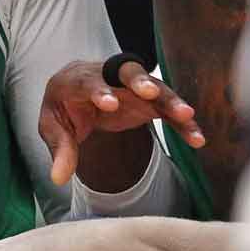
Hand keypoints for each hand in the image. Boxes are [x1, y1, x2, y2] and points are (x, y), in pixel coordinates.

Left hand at [38, 59, 203, 186]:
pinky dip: (181, 122)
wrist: (78, 97)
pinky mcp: (148, 100)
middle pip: (124, 71)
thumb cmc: (64, 110)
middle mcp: (105, 75)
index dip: (98, 90)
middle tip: (149, 92)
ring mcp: (129, 86)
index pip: (86, 82)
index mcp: (75, 80)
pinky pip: (168, 109)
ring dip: (169, 100)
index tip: (109, 105)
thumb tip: (58, 179)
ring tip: (186, 115)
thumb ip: (60, 150)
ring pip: (154, 87)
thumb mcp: (53, 129)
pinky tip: (196, 138)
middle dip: (137, 81)